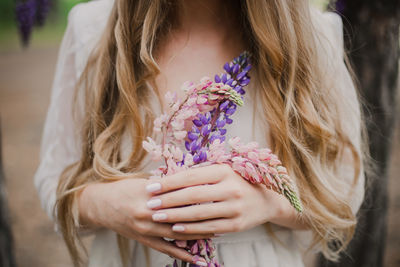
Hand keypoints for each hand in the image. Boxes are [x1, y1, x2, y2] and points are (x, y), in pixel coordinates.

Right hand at [77, 178, 211, 263]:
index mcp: (149, 197)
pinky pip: (165, 249)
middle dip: (202, 216)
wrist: (100, 204)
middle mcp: (148, 215)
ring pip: (176, 234)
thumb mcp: (143, 181)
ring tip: (216, 232)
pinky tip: (195, 257)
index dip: (197, 197)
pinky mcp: (144, 240)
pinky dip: (180, 253)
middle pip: (181, 217)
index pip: (178, 197)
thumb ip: (166, 184)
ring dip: (196, 234)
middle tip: (221, 215)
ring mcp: (145, 230)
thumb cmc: (123, 188)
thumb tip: (192, 180)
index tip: (215, 195)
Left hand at [145, 164, 300, 235]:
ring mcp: (234, 208)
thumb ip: (201, 173)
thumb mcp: (223, 171)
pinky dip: (190, 228)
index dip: (169, 182)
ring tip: (157, 216)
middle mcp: (230, 189)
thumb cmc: (238, 182)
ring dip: (175, 216)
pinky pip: (208, 227)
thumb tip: (169, 177)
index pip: (191, 176)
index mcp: (224, 171)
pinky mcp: (236, 225)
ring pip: (199, 213)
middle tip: (149, 204)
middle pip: (192, 195)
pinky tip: (175, 228)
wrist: (266, 200)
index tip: (152, 186)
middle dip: (168, 200)